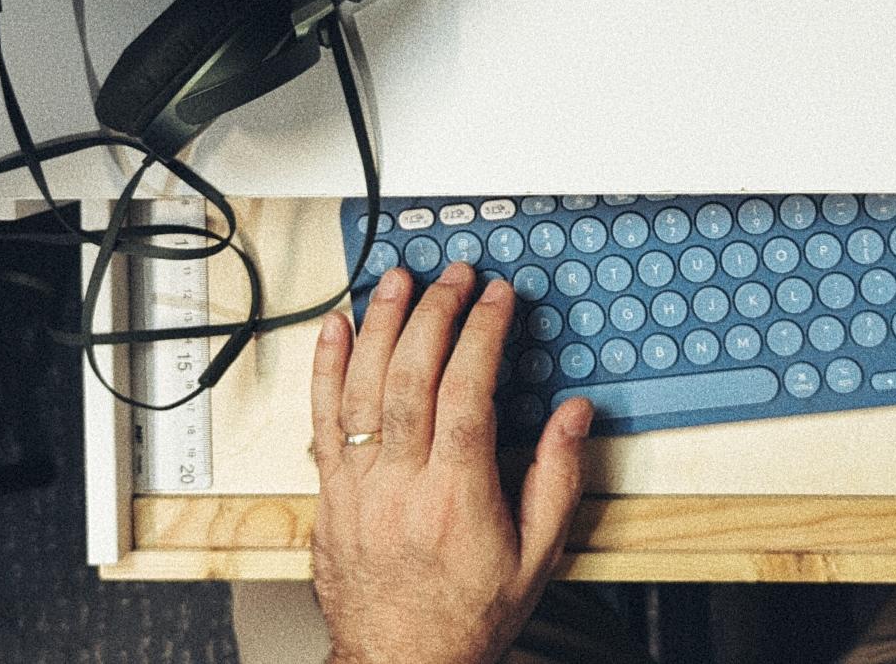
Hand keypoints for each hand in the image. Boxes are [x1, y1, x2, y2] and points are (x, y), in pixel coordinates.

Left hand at [310, 262, 594, 663]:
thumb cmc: (466, 617)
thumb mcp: (537, 557)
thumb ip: (557, 479)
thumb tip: (574, 416)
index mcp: (457, 498)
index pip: (467, 392)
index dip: (482, 334)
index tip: (497, 298)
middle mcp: (401, 486)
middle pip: (410, 376)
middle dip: (435, 313)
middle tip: (455, 277)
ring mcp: (357, 487)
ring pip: (360, 387)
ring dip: (381, 323)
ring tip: (399, 281)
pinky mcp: (329, 493)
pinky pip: (321, 418)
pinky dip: (326, 366)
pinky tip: (336, 327)